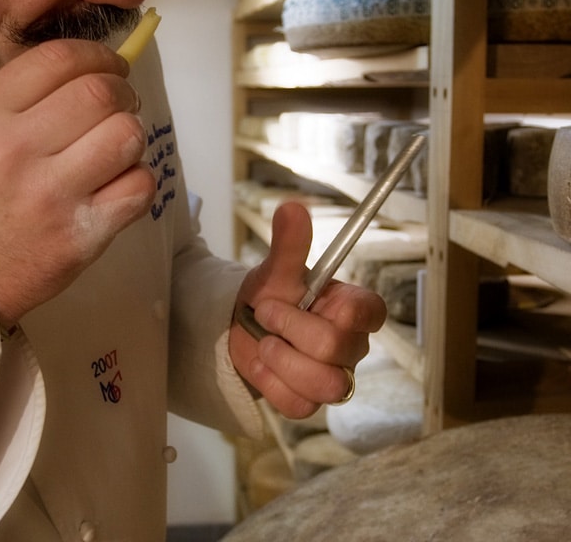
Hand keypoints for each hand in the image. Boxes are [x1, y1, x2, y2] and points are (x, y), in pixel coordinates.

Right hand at [0, 39, 154, 325]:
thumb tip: (102, 66)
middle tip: (121, 107)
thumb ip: (32, 94)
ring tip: (116, 149)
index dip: (100, 55)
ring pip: (127, 135)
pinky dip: (138, 181)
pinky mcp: (82, 233)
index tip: (111, 68)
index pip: (59, 58)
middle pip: (100, 92)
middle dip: (124, 93)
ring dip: (132, 137)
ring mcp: (50, 194)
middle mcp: (16, 148)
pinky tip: (116, 187)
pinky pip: (140, 185)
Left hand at [229, 202, 386, 418]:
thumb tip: (292, 207)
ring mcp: (332, 377)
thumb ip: (288, 244)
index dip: (347, 312)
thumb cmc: (270, 295)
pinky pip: (299, 406)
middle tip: (266, 313)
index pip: (373, 313)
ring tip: (263, 341)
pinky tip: (258, 363)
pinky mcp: (309, 402)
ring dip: (281, 360)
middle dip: (290, 328)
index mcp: (350, 307)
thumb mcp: (276, 269)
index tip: (313, 298)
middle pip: (336, 348)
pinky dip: (269, 382)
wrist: (241, 327)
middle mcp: (349, 344)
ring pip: (324, 384)